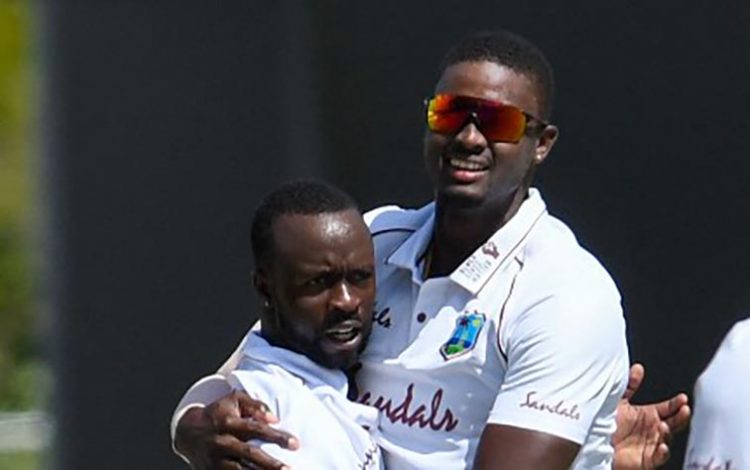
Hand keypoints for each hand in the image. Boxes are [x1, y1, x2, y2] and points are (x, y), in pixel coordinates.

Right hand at [175, 390, 298, 469]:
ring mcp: (215, 460)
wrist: (187, 431)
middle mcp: (222, 442)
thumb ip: (255, 405)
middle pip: (250, 455)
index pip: (256, 429)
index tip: (295, 444)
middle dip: (271, 464)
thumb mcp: (234, 401)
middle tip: (290, 469)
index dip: (276, 436)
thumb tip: (274, 418)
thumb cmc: (218, 413)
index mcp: (228, 423)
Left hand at [613, 363, 690, 469]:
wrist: (592, 442)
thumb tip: (638, 368)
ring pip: (668, 439)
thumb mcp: (619, 401)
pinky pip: (659, 457)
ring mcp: (651, 444)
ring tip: (664, 425)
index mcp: (648, 415)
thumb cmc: (605, 423)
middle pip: (674, 422)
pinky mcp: (647, 459)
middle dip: (681, 416)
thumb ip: (630, 385)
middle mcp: (652, 429)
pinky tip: (662, 446)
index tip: (683, 398)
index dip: (676, 403)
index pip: (668, 408)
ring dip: (668, 432)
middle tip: (684, 409)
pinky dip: (663, 453)